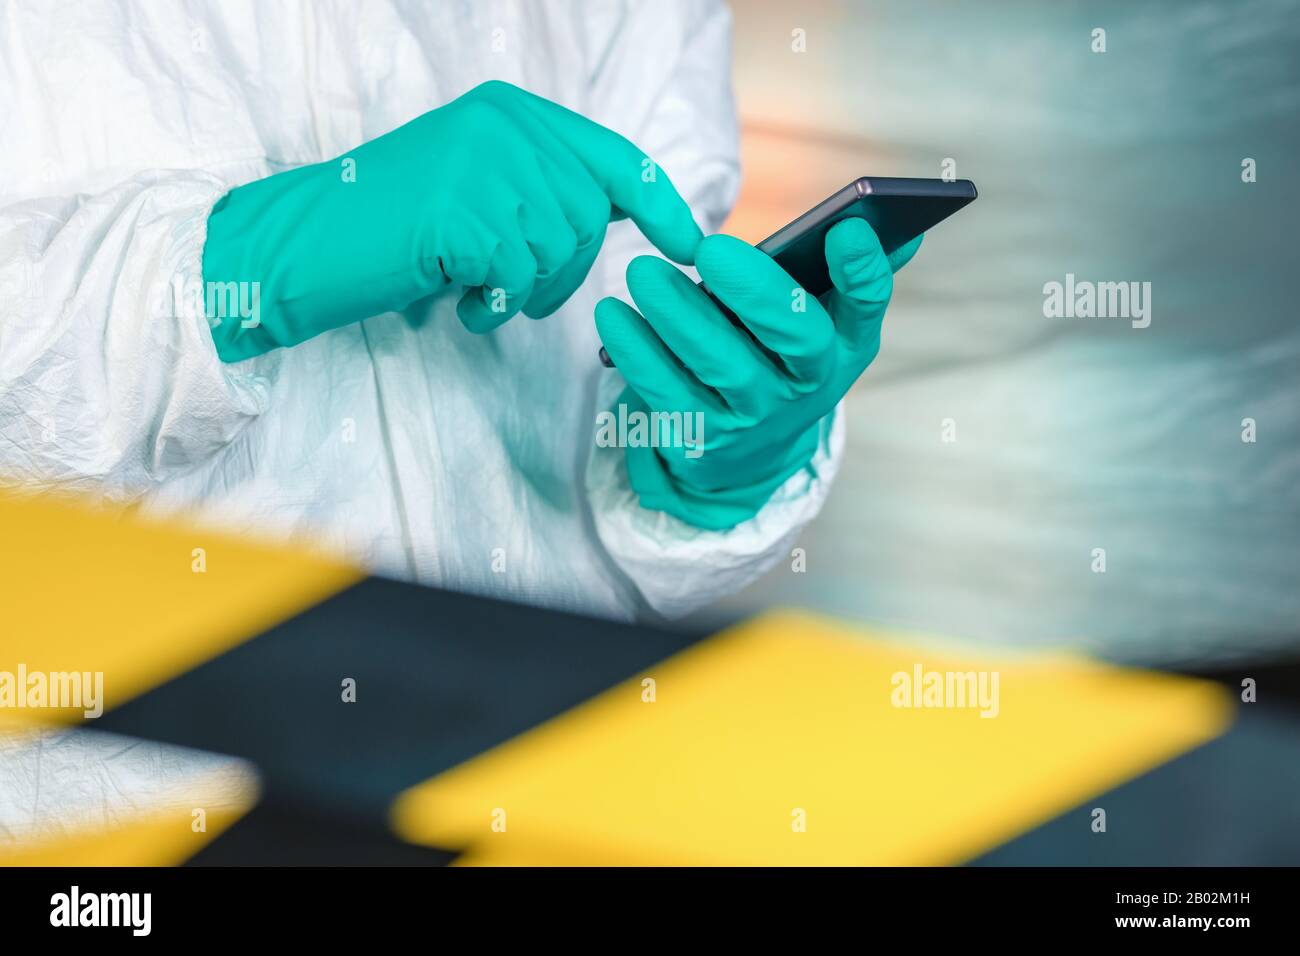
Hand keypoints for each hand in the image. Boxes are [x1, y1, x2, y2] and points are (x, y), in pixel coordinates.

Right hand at [204, 80, 701, 360]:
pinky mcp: (460, 212)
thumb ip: (540, 187)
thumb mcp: (475, 187)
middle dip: (567, 271)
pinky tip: (458, 303)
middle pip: (590, 216)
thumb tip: (620, 215)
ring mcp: (481, 164)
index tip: (689, 245)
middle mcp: (502, 126)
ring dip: (525, 291)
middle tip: (519, 295)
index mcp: (509, 112)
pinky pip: (516, 276)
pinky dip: (493, 305)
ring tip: (476, 292)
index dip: (659, 204)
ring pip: (558, 250)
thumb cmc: (388, 229)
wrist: (300, 246)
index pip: (612, 156)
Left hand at [595, 218, 920, 529]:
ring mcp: (755, 417)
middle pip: (794, 338)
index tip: (847, 231)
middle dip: (756, 291)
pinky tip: (614, 315)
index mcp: (843, 344)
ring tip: (644, 273)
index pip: (866, 306)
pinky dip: (637, 350)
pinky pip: (667, 391)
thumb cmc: (777, 359)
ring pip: (721, 364)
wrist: (744, 452)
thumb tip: (893, 222)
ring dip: (679, 315)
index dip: (862, 272)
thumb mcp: (818, 324)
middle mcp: (807, 385)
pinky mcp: (703, 439)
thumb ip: (848, 273)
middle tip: (710, 249)